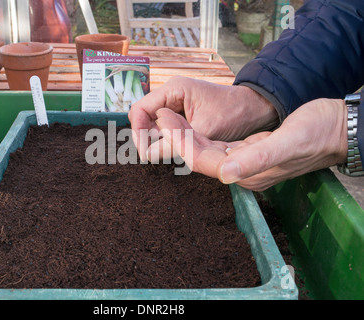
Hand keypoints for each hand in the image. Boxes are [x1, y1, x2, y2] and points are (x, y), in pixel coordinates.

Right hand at [128, 76, 278, 161]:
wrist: (257, 109)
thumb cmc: (235, 112)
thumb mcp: (204, 130)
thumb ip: (175, 142)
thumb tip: (148, 155)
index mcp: (173, 89)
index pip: (139, 110)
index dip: (137, 132)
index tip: (144, 153)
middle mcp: (171, 95)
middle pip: (144, 118)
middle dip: (147, 138)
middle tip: (155, 158)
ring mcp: (177, 106)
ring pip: (155, 126)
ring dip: (157, 142)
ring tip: (167, 156)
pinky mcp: (184, 116)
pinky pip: (167, 130)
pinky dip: (168, 142)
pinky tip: (175, 152)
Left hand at [155, 98, 348, 190]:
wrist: (337, 129)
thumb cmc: (317, 133)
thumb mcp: (289, 142)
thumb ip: (258, 158)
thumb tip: (226, 174)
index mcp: (247, 173)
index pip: (202, 159)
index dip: (180, 139)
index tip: (164, 118)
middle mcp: (242, 171)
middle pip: (199, 155)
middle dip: (177, 135)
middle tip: (159, 114)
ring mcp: (244, 162)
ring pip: (205, 149)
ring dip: (186, 133)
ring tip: (168, 115)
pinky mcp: (248, 152)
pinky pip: (216, 144)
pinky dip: (200, 133)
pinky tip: (189, 122)